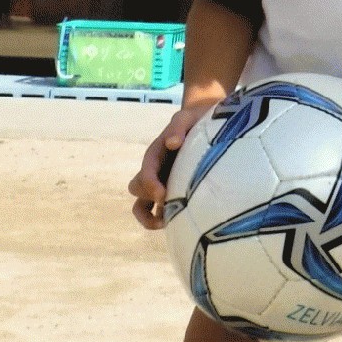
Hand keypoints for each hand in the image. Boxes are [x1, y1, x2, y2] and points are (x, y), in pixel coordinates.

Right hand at [129, 100, 215, 229]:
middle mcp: (154, 170)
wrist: (204, 121)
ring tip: (166, 223)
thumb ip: (179, 127)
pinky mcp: (170, 192)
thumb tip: (172, 143)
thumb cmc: (195, 119)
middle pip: (138, 188)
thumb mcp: (187, 117)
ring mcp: (160, 182)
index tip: (162, 195)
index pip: (146, 171)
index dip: (150, 184)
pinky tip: (177, 224)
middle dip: (148, 198)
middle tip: (168, 204)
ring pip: (141, 205)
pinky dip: (159, 219)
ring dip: (148, 216)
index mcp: (155, 153)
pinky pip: (156, 211)